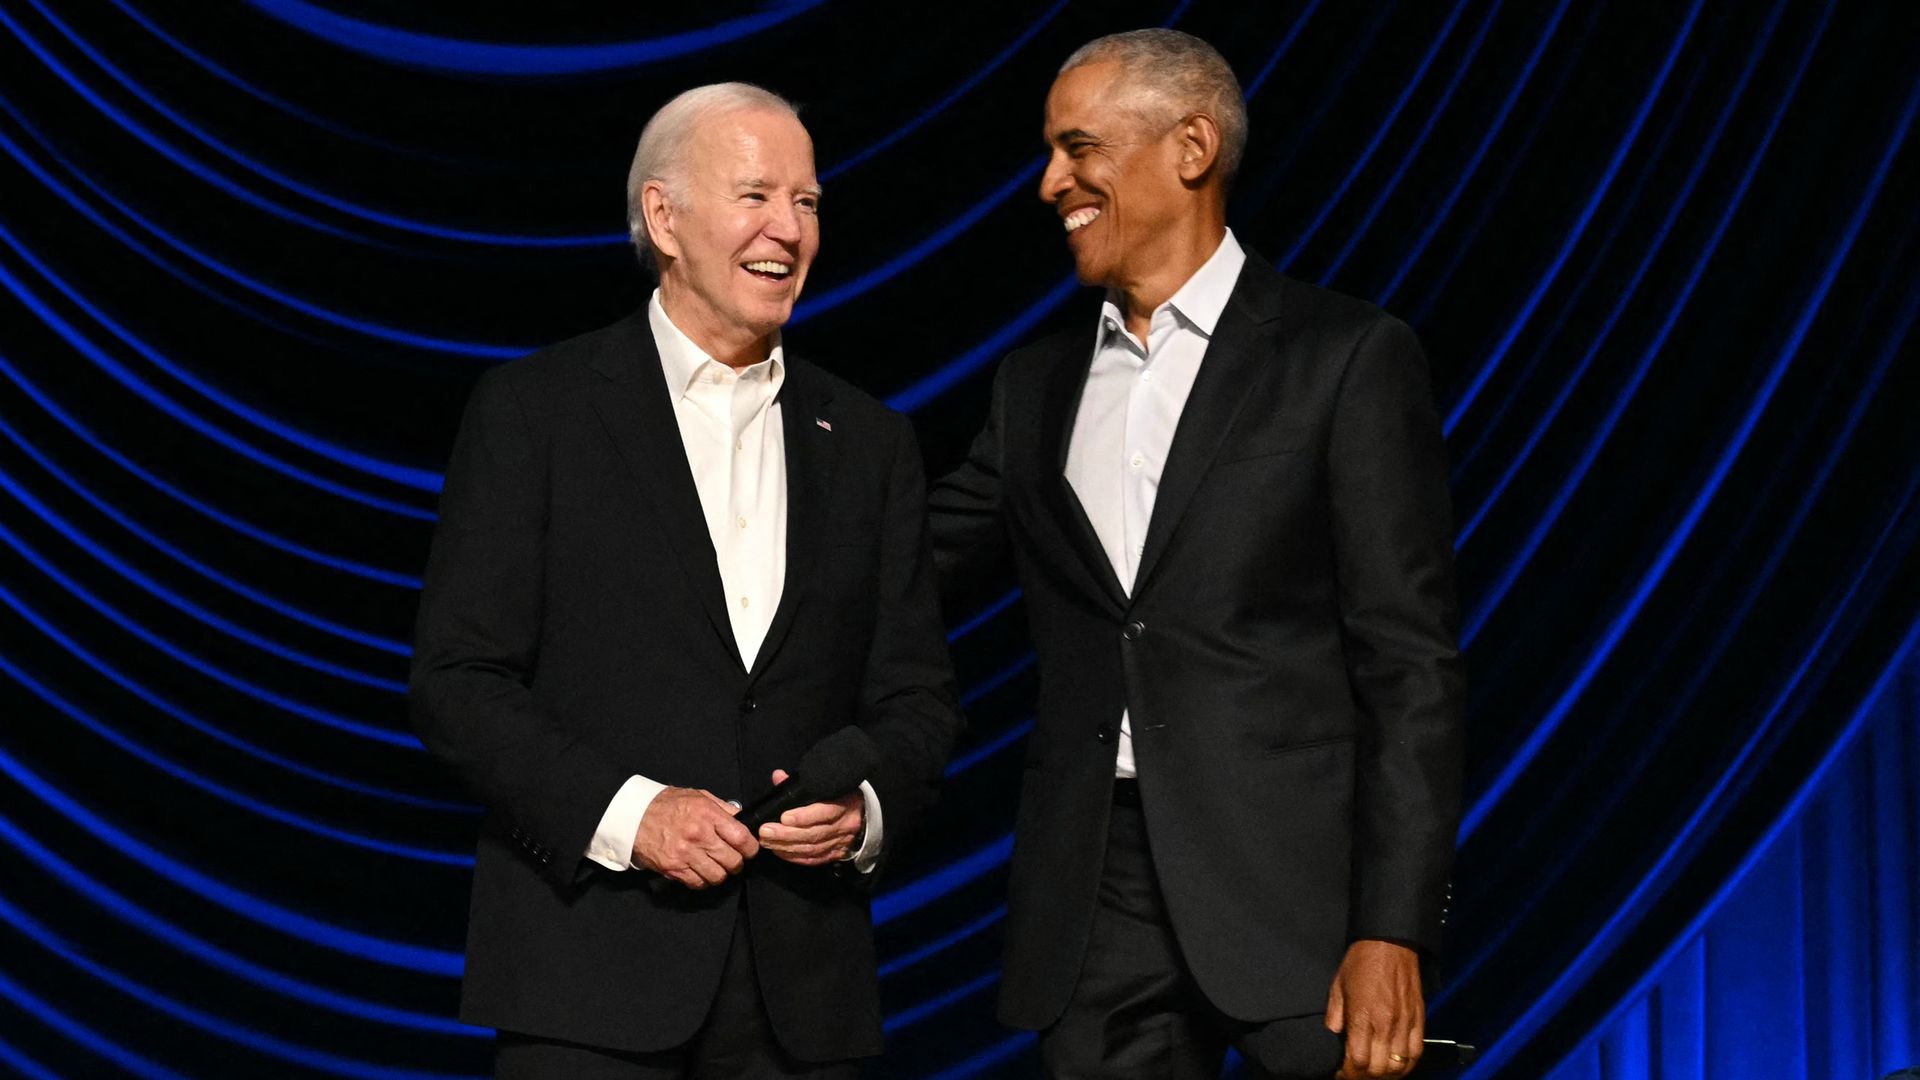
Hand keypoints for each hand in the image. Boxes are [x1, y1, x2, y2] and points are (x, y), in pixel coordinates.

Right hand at [631, 786, 758, 888]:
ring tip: (716, 866)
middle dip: (737, 862)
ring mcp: (685, 853)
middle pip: (733, 860)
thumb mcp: (698, 796)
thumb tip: (743, 819)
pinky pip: (698, 883)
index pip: (742, 838)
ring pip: (717, 875)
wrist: (633, 815)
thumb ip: (722, 808)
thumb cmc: (666, 804)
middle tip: (733, 859)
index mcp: (707, 814)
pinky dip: (703, 880)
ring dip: (721, 873)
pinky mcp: (673, 868)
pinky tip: (701, 871)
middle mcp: (698, 835)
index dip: (751, 848)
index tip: (750, 850)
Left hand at [755, 769, 863, 865]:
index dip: (804, 817)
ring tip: (767, 842)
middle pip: (814, 834)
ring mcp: (841, 843)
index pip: (825, 812)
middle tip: (765, 831)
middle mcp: (845, 826)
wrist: (866, 814)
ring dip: (787, 847)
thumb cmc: (842, 796)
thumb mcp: (828, 785)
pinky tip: (780, 852)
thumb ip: (802, 783)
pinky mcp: (836, 854)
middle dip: (787, 834)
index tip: (783, 817)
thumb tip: (778, 776)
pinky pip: (814, 859)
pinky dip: (795, 857)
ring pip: (812, 849)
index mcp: (845, 804)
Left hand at [1326, 939, 1423, 1078]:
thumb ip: (1334, 1016)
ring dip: (1385, 1074)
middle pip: (1378, 1069)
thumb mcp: (1337, 986)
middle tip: (1355, 1073)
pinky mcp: (1419, 1019)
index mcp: (1362, 1016)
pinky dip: (1405, 1065)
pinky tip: (1395, 1065)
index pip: (1357, 1061)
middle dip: (1364, 1077)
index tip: (1341, 1072)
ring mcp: (1405, 1023)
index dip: (1348, 1074)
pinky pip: (1416, 1053)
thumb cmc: (1361, 962)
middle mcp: (1385, 1023)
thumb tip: (1332, 1037)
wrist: (1389, 942)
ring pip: (1398, 1066)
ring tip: (1374, 1072)